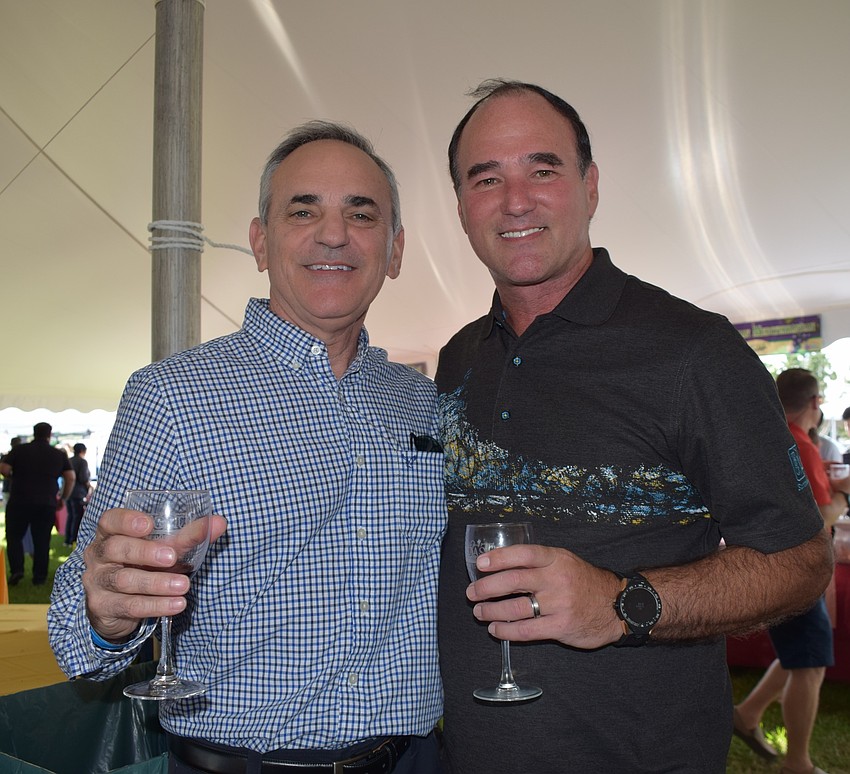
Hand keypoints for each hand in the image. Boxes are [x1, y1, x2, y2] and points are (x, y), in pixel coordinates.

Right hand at [82, 507, 226, 642]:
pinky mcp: (102, 607)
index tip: (148, 524)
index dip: (126, 520)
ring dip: (156, 583)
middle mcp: (98, 555)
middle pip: (116, 548)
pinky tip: (176, 604)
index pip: (110, 520)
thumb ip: (189, 536)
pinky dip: (155, 605)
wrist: (119, 606)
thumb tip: (220, 523)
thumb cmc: (143, 565)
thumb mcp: (163, 548)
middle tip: (172, 557)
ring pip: (123, 580)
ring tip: (183, 585)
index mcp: (111, 533)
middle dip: (145, 552)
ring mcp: (97, 582)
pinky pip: (129, 606)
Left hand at [466, 544, 623, 649]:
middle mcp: (556, 579)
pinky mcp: (561, 627)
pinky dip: (506, 631)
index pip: (523, 554)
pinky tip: (496, 629)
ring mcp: (559, 604)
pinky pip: (526, 630)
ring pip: (515, 608)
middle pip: (513, 580)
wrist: (618, 606)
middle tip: (471, 592)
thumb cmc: (584, 581)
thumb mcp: (565, 561)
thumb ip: (539, 561)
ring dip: (491, 611)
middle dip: (486, 587)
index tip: (480, 564)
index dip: (498, 557)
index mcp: (556, 559)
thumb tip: (501, 562)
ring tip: (479, 612)